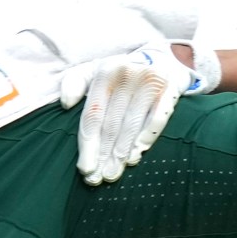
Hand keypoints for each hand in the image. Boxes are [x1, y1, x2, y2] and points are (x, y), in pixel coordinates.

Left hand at [59, 41, 217, 184]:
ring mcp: (150, 81)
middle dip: (103, 154)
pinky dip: (145, 138)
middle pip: (111, 124)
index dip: (88, 144)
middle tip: (97, 178)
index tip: (84, 168)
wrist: (163, 59)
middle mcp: (127, 74)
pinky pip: (157, 119)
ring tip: (112, 173)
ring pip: (132, 125)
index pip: (93, 114)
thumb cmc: (120, 74)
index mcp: (105, 72)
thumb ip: (74, 83)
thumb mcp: (94, 70)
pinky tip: (135, 156)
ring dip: (121, 153)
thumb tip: (66, 104)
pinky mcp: (171, 89)